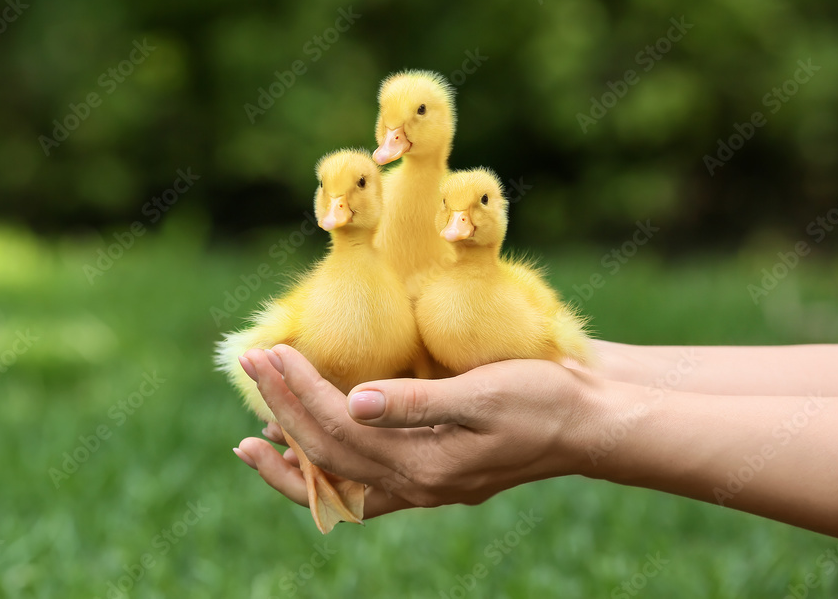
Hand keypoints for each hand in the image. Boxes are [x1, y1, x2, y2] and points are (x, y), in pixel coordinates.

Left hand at [235, 345, 597, 517]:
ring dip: (293, 458)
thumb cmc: (544, 398)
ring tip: (251, 441)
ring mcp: (423, 486)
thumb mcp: (485, 394)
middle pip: (328, 453)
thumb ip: (416, 403)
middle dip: (282, 409)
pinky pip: (363, 484)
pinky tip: (309, 452)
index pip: (338, 427)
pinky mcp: (431, 473)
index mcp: (426, 465)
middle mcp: (418, 485)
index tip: (268, 352)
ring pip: (339, 484)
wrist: (589, 422)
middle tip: (249, 367)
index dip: (297, 389)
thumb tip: (352, 403)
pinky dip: (327, 471)